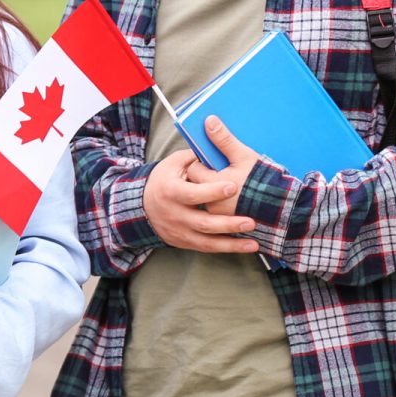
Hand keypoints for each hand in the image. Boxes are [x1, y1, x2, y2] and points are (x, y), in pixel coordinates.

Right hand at [144, 147, 258, 253]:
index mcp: (171, 192)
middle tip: (250, 222)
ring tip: (253, 242)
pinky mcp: (185, 242)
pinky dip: (227, 249)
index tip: (233, 186)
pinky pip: (207, 248)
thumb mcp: (173, 164)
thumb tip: (218, 148)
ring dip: (232, 243)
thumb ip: (195, 158)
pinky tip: (246, 247)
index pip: (194, 194)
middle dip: (228, 224)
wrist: (142, 206)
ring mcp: (180, 231)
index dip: (213, 191)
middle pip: (203, 223)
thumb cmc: (163, 180)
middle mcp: (175, 215)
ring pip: (207, 241)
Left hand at [184, 117, 265, 216]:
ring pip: (208, 201)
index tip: (214, 162)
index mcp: (211, 184)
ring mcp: (219, 217)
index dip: (202, 164)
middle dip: (207, 178)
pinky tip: (236, 200)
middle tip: (223, 172)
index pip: (194, 170)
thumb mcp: (244, 156)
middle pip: (198, 187)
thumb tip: (209, 121)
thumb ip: (224, 140)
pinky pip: (219, 214)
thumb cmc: (263, 181)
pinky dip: (224, 206)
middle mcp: (211, 203)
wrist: (283, 209)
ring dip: (214, 193)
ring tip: (232, 186)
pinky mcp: (228, 226)